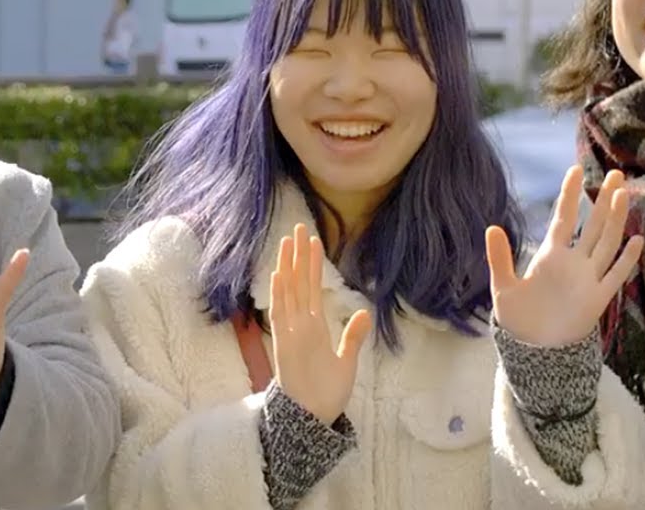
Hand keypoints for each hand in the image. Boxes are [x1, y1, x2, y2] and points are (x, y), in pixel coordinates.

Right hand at [269, 223, 372, 424]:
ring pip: (289, 292)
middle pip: (298, 283)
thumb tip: (365, 312)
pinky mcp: (284, 343)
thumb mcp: (346, 361)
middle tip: (299, 227)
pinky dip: (280, 294)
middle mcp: (299, 324)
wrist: (312, 417)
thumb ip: (353, 336)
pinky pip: (280, 314)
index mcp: (314, 327)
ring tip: (289, 240)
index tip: (312, 241)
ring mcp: (290, 332)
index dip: (312, 265)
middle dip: (298, 256)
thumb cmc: (326, 392)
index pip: (312, 288)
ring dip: (288, 266)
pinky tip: (280, 273)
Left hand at [487, 166, 644, 347]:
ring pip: (606, 243)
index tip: (575, 170)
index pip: (563, 218)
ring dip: (615, 220)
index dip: (569, 195)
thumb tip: (492, 227)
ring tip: (623, 195)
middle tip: (616, 173)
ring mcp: (588, 278)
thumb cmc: (518, 317)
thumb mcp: (503, 287)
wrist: (534, 349)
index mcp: (550, 255)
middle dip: (603, 200)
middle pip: (592, 224)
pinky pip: (615, 275)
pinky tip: (636, 239)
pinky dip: (626, 259)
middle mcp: (573, 262)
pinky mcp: (598, 298)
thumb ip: (500, 258)